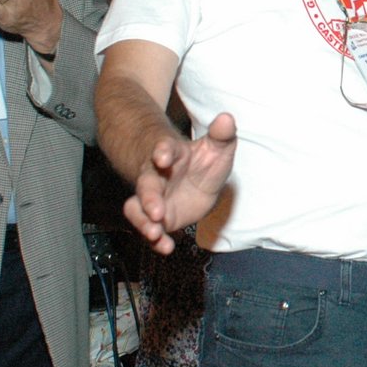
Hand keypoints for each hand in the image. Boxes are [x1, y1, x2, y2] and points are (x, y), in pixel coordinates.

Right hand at [122, 113, 238, 254]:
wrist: (191, 178)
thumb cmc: (202, 161)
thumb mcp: (217, 146)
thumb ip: (222, 135)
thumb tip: (228, 118)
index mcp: (172, 154)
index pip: (164, 149)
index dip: (163, 151)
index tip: (163, 155)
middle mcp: (156, 176)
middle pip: (146, 185)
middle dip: (149, 198)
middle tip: (156, 211)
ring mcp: (153, 198)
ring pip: (138, 209)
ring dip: (144, 222)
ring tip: (154, 233)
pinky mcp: (156, 218)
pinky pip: (149, 228)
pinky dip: (155, 240)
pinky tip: (165, 248)